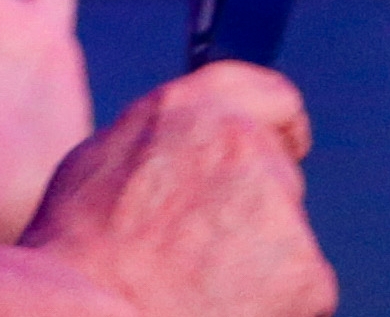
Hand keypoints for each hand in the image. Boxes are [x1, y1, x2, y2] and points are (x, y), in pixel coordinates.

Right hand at [24, 65, 334, 316]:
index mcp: (187, 110)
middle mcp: (241, 144)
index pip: (268, 93)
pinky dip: (275, 300)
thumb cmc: (82, 255)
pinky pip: (300, 287)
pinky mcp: (307, 271)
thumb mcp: (99, 163)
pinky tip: (221, 307)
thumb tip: (181, 143)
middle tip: (208, 246)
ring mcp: (280, 209)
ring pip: (286, 232)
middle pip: (276, 169)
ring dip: (260, 253)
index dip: (278, 124)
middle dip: (255, 203)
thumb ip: (158, 137)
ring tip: (201, 283)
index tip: (286, 144)